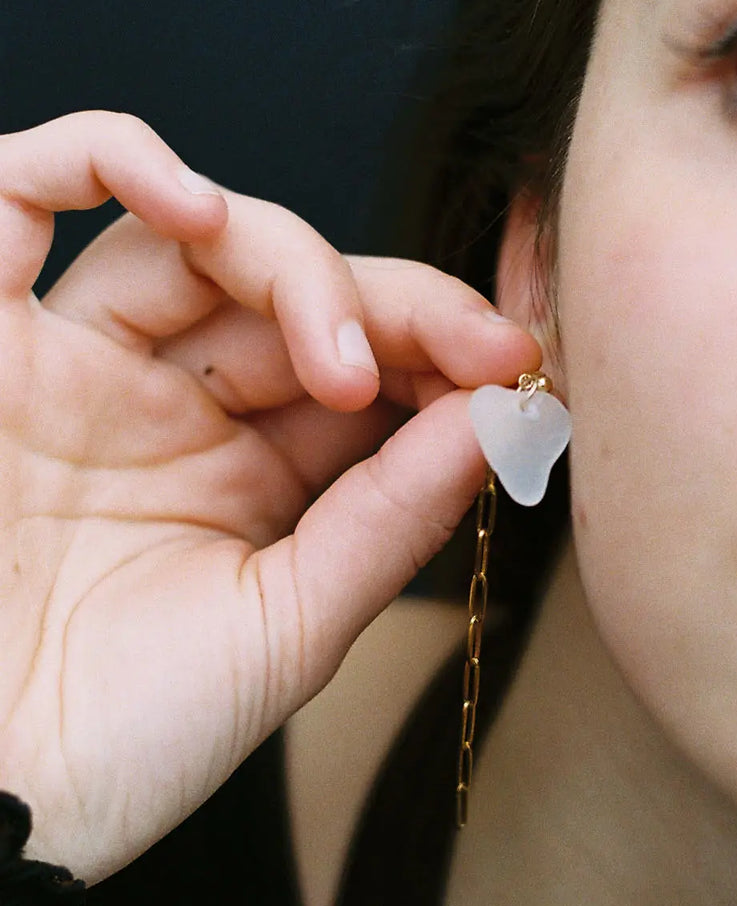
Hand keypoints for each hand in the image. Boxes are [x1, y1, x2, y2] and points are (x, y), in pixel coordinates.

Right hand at [0, 112, 539, 884]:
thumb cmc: (125, 744)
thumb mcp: (291, 630)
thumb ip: (393, 515)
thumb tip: (504, 408)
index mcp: (249, 471)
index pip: (357, 357)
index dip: (440, 343)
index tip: (518, 364)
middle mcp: (166, 404)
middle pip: (289, 286)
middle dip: (391, 307)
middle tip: (469, 352)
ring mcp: (72, 366)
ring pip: (188, 240)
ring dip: (282, 255)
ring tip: (339, 344)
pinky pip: (19, 196)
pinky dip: (104, 161)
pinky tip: (188, 201)